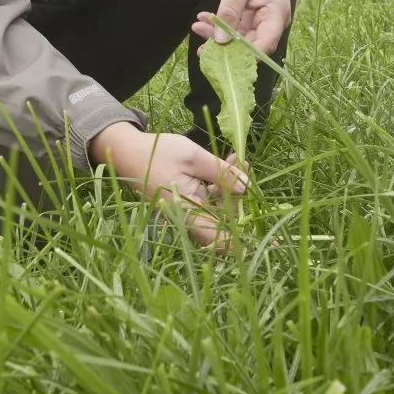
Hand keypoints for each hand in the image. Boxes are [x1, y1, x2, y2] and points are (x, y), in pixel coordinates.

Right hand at [87, 123, 247, 247]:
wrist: (127, 151)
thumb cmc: (157, 152)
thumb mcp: (193, 157)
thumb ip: (221, 173)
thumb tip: (248, 187)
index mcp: (185, 212)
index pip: (219, 237)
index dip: (244, 242)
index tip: (267, 242)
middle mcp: (187, 218)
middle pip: (223, 219)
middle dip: (241, 196)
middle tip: (247, 168)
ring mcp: (186, 211)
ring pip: (219, 207)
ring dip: (232, 187)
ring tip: (240, 160)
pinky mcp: (187, 202)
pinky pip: (210, 199)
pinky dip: (221, 184)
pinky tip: (229, 163)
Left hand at [192, 0, 289, 54]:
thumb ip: (229, 11)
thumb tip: (221, 41)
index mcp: (276, 14)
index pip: (265, 44)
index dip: (245, 55)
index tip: (222, 56)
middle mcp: (272, 24)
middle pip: (251, 46)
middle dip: (225, 46)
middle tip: (201, 42)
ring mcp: (261, 24)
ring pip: (239, 40)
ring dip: (218, 36)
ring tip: (198, 26)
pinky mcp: (251, 21)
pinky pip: (235, 31)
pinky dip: (219, 27)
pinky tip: (204, 20)